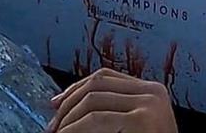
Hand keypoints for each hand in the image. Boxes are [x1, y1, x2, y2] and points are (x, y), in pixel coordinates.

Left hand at [46, 68, 177, 131]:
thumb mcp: (132, 125)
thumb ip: (112, 110)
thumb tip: (65, 103)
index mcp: (152, 90)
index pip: (104, 77)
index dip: (75, 88)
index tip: (56, 103)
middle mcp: (153, 92)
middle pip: (96, 85)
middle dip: (69, 103)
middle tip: (52, 125)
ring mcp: (150, 105)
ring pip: (93, 100)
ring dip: (69, 118)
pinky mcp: (143, 121)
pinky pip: (97, 121)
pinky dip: (75, 129)